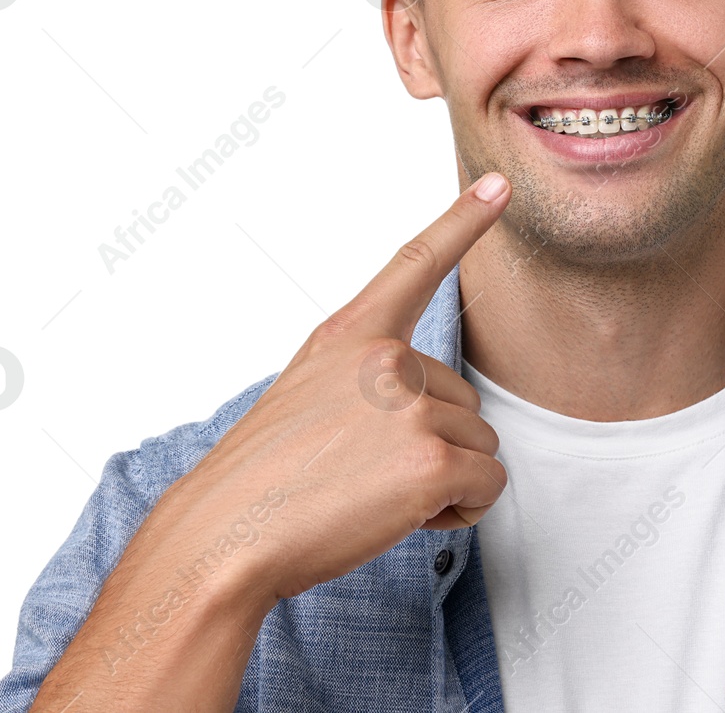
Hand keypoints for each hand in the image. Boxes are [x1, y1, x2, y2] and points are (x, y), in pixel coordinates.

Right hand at [160, 171, 512, 602]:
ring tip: (372, 493)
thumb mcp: (308, 398)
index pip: (414, 265)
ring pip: (481, 443)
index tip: (498, 186)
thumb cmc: (264, 480)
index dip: (462, 222)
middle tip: (363, 472)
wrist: (227, 537)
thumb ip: (370, 382)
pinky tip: (401, 515)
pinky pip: (489, 483)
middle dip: (433, 444)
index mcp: (349, 335)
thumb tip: (438, 405)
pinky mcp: (431, 460)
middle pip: (465, 399)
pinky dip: (460, 511)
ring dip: (446, 480)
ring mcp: (410, 406)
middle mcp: (384, 359)